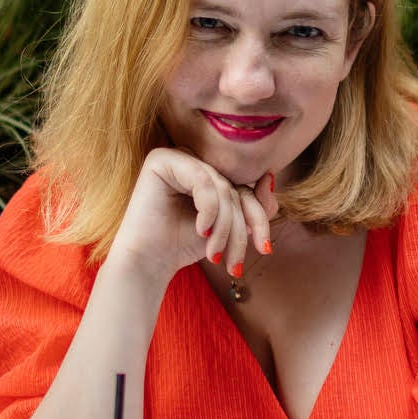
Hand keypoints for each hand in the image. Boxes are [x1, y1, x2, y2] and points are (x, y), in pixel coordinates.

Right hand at [107, 147, 278, 289]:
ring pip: (221, 187)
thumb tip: (269, 177)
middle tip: (234, 262)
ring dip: (224, 226)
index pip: (244, 188)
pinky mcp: (161, 159)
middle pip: (234, 188)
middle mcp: (192, 160)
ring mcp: (176, 156)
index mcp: (206, 172)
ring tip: (215, 254)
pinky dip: (208, 208)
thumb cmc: (183, 245)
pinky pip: (202, 180)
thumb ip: (253, 206)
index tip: (265, 249)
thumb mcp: (228, 227)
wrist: (147, 263)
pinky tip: (201, 230)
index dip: (259, 218)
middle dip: (238, 228)